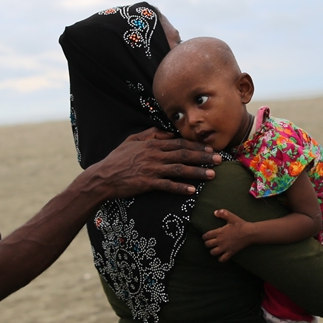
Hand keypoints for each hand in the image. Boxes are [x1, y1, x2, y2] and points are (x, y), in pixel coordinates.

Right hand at [93, 129, 219, 197]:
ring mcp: (152, 169)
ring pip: (179, 169)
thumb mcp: (132, 140)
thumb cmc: (118, 158)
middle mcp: (155, 155)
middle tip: (219, 159)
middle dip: (203, 156)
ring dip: (197, 172)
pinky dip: (180, 187)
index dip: (196, 145)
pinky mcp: (148, 183)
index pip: (179, 143)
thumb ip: (151, 134)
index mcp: (152, 143)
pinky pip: (167, 185)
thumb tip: (168, 132)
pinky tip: (192, 190)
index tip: (210, 147)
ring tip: (212, 174)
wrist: (103, 176)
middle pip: (184, 154)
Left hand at [203, 209, 255, 261]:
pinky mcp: (230, 252)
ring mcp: (225, 247)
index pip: (206, 236)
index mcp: (219, 232)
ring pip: (213, 252)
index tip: (205, 237)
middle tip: (209, 242)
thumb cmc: (240, 225)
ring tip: (214, 249)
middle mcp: (220, 241)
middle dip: (207, 244)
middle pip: (208, 245)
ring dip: (212, 251)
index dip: (204, 236)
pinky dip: (220, 259)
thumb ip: (223, 213)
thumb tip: (215, 212)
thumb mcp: (231, 217)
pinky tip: (221, 256)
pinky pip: (223, 259)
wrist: (249, 233)